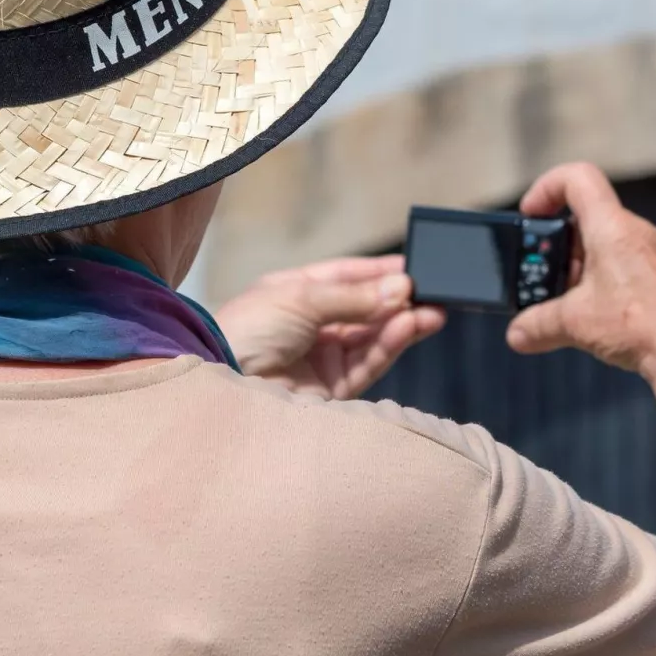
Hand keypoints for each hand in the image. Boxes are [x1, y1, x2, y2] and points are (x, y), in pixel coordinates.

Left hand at [216, 256, 444, 399]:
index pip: (348, 277)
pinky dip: (390, 345)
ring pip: (373, 337)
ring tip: (433, 311)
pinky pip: (369, 363)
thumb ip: (355, 296)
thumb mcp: (302, 298)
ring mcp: (322, 358)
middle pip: (366, 309)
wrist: (221, 384)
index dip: (380, 271)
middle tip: (434, 290)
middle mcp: (312, 325)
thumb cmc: (248, 330)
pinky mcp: (332, 390)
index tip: (415, 266)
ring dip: (403, 323)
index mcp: (297, 294)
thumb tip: (402, 287)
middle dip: (399, 300)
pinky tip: (409, 326)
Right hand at [505, 163, 655, 429]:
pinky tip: (601, 318)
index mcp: (612, 227)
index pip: (578, 178)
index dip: (547, 187)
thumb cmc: (640, 324)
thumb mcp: (576, 323)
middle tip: (542, 276)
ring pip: (608, 246)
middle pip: (588, 218)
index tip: (530, 215)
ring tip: (570, 305)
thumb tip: (517, 334)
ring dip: (582, 269)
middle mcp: (638, 232)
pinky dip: (606, 283)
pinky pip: (629, 267)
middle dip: (559, 247)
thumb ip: (540, 325)